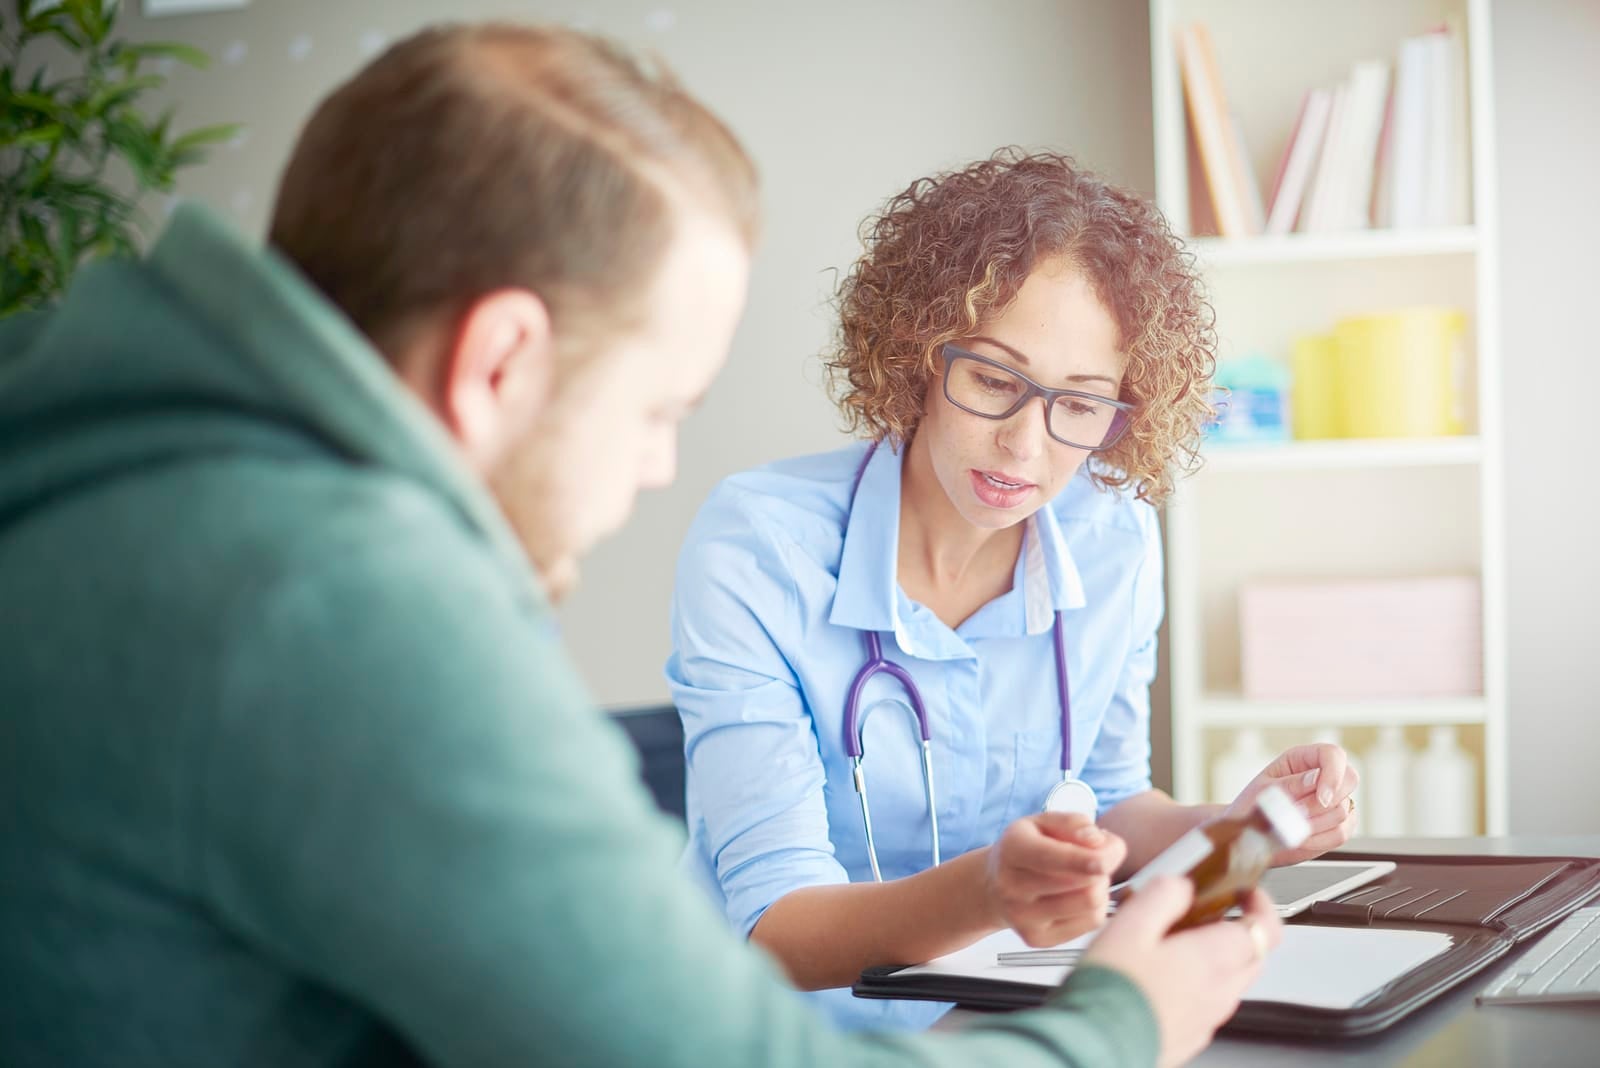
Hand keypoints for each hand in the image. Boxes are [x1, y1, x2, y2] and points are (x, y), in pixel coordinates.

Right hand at [983, 813, 1126, 946]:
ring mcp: (1023, 917)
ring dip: (1100, 888)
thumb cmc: (1026, 849)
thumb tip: (1098, 842)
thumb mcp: (1043, 823)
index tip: (1112, 855)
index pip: (1055, 858)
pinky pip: (1091, 923)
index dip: (1090, 859)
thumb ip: (1073, 823)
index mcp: (1013, 849)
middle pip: (1083, 885)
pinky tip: (1080, 896)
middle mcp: (1012, 886)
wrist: (993, 886)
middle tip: (1096, 859)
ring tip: (1086, 878)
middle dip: (1102, 868)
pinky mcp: (1038, 938)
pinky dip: (1096, 907)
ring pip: (1091, 906)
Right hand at [1083, 877, 1281, 1067]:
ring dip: (1216, 958)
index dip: (1260, 904)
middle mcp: (1220, 992)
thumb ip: (1163, 896)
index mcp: (1214, 959)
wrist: (1093, 1046)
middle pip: (1252, 955)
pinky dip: (1198, 986)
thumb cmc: (1112, 990)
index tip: (1244, 891)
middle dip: (1237, 929)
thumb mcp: (1130, 925)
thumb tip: (1181, 885)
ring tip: (1174, 944)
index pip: (1265, 928)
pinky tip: (1161, 979)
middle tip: (1207, 913)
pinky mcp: (1190, 1038)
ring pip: (1230, 981)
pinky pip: (1207, 1005)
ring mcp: (1207, 1019)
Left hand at [1226, 743, 1357, 864]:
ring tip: (1291, 826)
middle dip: (1325, 803)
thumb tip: (1315, 778)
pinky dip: (1320, 840)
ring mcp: (1335, 800)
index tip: (1322, 797)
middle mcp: (1323, 776)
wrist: (1251, 835)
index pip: (1332, 755)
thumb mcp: (1264, 791)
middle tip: (1299, 814)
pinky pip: (1342, 833)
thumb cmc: (1253, 806)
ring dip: (1316, 824)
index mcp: (1303, 760)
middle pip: (1349, 779)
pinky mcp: (1339, 824)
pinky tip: (1300, 838)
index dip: (1333, 774)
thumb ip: (1290, 784)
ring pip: (1344, 810)